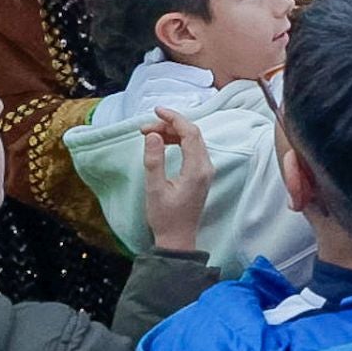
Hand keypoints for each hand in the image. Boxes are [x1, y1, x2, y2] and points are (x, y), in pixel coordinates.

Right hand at [141, 108, 213, 252]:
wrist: (177, 239)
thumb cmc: (165, 217)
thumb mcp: (155, 189)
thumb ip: (154, 161)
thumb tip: (153, 135)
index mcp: (197, 169)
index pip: (190, 133)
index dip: (174, 118)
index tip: (156, 111)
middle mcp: (206, 167)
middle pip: (192, 134)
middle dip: (169, 125)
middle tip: (145, 127)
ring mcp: (205, 170)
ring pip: (192, 140)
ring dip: (172, 133)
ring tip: (149, 134)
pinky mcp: (201, 174)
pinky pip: (192, 149)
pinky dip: (177, 141)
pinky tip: (162, 142)